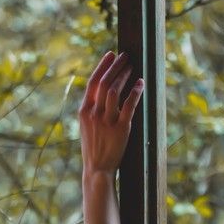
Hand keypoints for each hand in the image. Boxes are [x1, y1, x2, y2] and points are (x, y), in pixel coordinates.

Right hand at [79, 51, 142, 174]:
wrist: (97, 168)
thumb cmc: (94, 147)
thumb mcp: (87, 125)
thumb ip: (92, 108)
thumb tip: (103, 90)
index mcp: (84, 111)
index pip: (93, 82)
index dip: (103, 66)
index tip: (111, 55)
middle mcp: (93, 113)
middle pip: (105, 82)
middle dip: (116, 66)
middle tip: (126, 56)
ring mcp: (106, 121)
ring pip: (115, 91)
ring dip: (124, 75)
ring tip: (132, 66)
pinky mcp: (120, 129)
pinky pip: (129, 105)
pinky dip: (135, 92)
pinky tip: (140, 83)